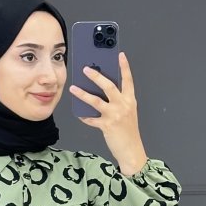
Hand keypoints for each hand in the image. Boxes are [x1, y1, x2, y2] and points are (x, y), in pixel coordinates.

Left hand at [69, 52, 148, 173]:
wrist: (132, 151)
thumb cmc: (128, 132)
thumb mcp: (127, 113)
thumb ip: (118, 101)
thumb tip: (101, 92)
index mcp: (130, 100)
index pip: (128, 80)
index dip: (124, 66)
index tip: (120, 55)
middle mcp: (123, 105)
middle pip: (108, 86)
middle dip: (96, 76)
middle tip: (85, 69)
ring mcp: (115, 115)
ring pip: (96, 100)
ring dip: (82, 94)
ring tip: (73, 88)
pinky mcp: (107, 126)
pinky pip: (91, 119)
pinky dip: (84, 116)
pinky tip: (79, 113)